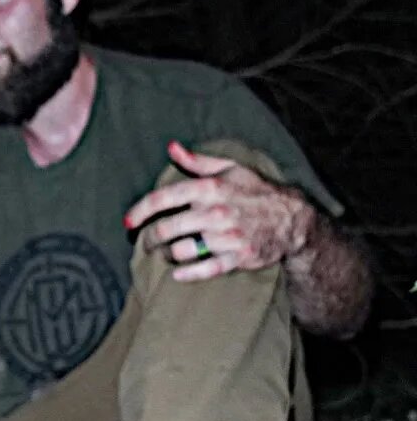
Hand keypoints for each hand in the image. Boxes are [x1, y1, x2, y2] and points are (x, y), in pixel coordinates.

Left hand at [124, 141, 315, 281]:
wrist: (293, 219)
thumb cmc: (256, 191)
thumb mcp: (230, 169)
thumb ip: (197, 161)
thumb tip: (172, 147)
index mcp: (210, 188)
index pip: (163, 199)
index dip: (139, 211)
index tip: (128, 222)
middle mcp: (216, 212)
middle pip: (166, 229)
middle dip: (150, 239)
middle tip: (147, 243)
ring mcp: (228, 236)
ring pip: (181, 250)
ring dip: (167, 255)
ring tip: (165, 254)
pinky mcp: (239, 257)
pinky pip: (206, 269)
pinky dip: (187, 273)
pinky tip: (177, 272)